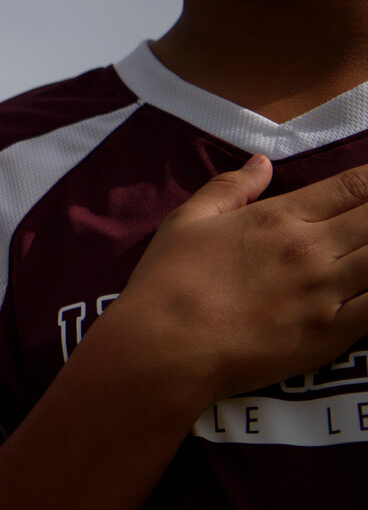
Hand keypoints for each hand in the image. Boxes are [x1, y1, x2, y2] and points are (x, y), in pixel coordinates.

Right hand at [99, 156, 367, 411]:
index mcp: (278, 217)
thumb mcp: (186, 221)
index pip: (350, 187)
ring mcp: (326, 293)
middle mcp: (311, 249)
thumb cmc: (167, 282)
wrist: (163, 347)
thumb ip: (229, 188)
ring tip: (367, 251)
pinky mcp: (333, 335)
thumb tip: (263, 162)